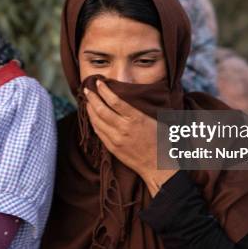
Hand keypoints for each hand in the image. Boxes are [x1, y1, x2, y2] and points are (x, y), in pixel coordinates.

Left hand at [84, 80, 177, 196]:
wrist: (158, 166)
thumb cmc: (161, 141)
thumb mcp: (155, 120)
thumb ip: (140, 109)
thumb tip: (129, 96)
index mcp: (136, 118)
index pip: (114, 101)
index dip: (104, 90)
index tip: (98, 82)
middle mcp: (124, 128)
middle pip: (102, 109)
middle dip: (92, 97)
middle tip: (87, 88)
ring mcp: (116, 139)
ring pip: (97, 120)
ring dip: (90, 108)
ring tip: (87, 100)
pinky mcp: (112, 147)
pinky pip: (98, 131)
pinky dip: (93, 121)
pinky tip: (92, 116)